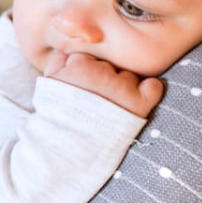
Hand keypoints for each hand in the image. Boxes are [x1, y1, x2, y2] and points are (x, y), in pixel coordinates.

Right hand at [44, 50, 163, 116]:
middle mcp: (101, 73)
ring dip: (123, 86)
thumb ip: (57, 63)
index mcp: (78, 66)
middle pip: (109, 65)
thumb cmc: (57, 120)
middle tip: (95, 99)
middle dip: (104, 77)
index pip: (89, 56)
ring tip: (110, 106)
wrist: (68, 152)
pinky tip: (140, 98)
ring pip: (129, 75)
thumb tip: (66, 50)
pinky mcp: (138, 104)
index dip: (85, 70)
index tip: (81, 85)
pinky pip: (153, 87)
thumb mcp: (48, 86)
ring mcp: (121, 88)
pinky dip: (149, 91)